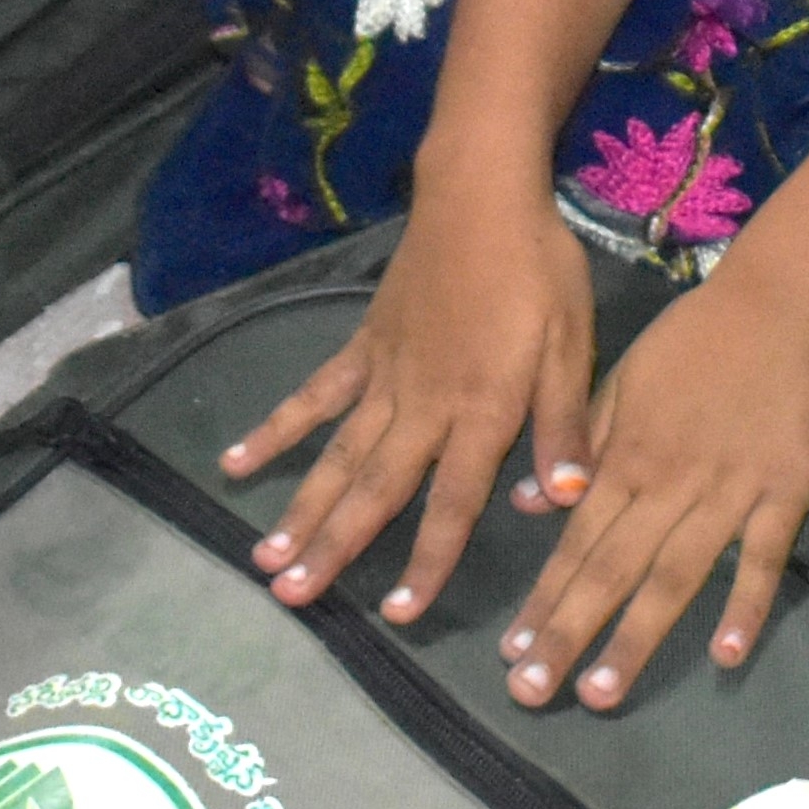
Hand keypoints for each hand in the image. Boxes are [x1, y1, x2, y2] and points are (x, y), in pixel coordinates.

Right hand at [221, 173, 594, 626]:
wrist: (481, 194)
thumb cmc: (540, 269)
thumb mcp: (572, 345)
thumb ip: (564, 424)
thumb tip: (566, 499)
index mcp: (483, 410)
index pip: (453, 502)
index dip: (427, 560)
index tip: (397, 614)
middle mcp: (424, 404)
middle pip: (376, 489)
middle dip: (336, 547)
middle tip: (292, 598)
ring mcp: (384, 375)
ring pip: (338, 454)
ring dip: (301, 508)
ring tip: (265, 559)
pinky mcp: (362, 347)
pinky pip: (313, 396)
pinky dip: (276, 430)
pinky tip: (235, 463)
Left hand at [494, 266, 808, 711]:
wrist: (777, 304)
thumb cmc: (692, 342)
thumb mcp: (619, 380)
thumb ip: (578, 444)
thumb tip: (528, 503)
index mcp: (624, 459)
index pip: (574, 544)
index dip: (542, 600)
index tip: (510, 652)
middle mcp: (667, 485)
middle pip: (611, 572)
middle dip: (568, 634)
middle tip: (531, 692)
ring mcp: (728, 493)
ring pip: (674, 577)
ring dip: (634, 637)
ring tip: (601, 692)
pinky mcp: (785, 493)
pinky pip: (763, 558)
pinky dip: (745, 605)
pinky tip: (726, 656)